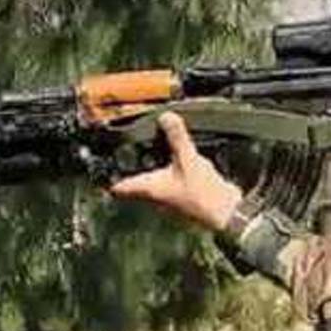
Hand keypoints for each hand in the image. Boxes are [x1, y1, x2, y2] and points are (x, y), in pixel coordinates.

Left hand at [110, 112, 243, 231]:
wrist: (226, 212)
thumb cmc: (201, 194)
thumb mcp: (187, 159)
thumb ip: (176, 137)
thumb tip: (167, 118)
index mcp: (148, 188)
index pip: (118, 188)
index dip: (108, 178)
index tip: (104, 166)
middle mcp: (155, 196)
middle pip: (135, 183)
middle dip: (132, 167)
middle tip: (128, 152)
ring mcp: (170, 198)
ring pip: (153, 183)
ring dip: (153, 169)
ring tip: (154, 151)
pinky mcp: (185, 196)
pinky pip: (171, 182)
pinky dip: (171, 172)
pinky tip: (180, 162)